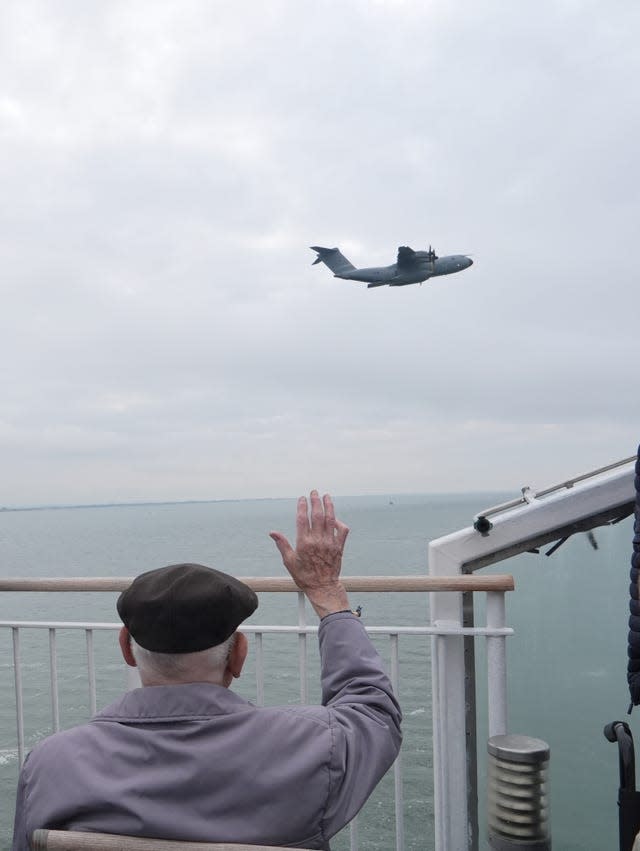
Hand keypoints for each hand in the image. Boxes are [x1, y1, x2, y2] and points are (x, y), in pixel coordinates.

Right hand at [270, 490, 349, 617]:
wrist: (323, 588)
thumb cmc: (305, 576)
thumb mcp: (289, 562)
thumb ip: (282, 544)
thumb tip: (272, 532)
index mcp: (304, 543)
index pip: (303, 519)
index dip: (302, 506)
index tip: (302, 499)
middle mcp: (318, 541)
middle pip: (318, 515)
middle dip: (315, 501)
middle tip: (314, 492)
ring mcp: (330, 543)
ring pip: (331, 519)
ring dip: (329, 506)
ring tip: (326, 497)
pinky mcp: (339, 547)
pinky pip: (342, 531)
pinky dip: (340, 522)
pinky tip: (335, 518)